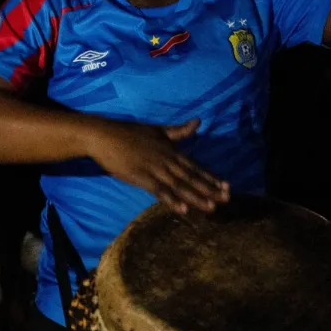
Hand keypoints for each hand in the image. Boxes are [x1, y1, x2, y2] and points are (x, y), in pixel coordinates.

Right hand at [88, 119, 229, 214]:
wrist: (104, 136)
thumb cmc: (129, 133)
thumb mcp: (158, 130)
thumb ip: (179, 131)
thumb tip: (199, 121)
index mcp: (171, 150)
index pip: (195, 166)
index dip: (211, 177)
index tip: (226, 187)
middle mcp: (166, 160)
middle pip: (191, 177)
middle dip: (209, 189)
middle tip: (226, 200)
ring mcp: (154, 168)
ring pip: (179, 185)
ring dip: (195, 197)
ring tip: (211, 207)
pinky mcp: (140, 177)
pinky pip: (158, 190)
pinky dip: (171, 199)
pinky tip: (182, 209)